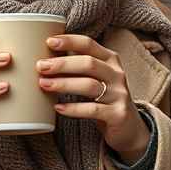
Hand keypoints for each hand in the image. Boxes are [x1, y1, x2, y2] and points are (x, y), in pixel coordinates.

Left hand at [38, 34, 149, 164]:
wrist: (129, 128)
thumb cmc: (105, 99)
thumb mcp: (96, 79)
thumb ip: (79, 68)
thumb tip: (46, 59)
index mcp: (110, 61)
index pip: (89, 45)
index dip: (69, 41)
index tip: (49, 42)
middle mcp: (116, 75)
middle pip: (89, 63)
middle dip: (62, 64)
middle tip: (41, 66)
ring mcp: (119, 95)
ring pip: (90, 85)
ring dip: (64, 84)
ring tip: (44, 84)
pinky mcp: (118, 115)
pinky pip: (92, 110)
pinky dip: (73, 108)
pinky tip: (58, 107)